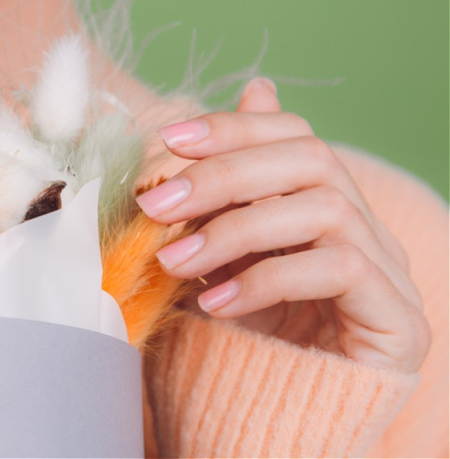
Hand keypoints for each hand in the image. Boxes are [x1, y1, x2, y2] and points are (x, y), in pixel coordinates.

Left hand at [137, 78, 430, 372]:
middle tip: (155, 205)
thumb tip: (185, 130)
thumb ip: (211, 202)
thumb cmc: (241, 337)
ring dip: (236, 230)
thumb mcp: (214, 260)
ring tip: (174, 262)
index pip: (294, 134)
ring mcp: (390, 271)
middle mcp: (366, 227)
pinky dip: (268, 280)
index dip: (234, 127)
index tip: (168, 137)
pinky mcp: (398, 320)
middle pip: (311, 159)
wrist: (274, 425)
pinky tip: (216, 304)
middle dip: (224, 174)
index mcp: (325, 203)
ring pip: (326, 209)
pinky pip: (341, 270)